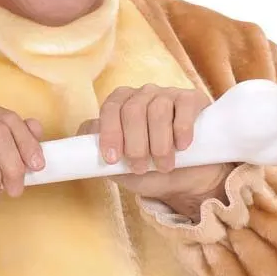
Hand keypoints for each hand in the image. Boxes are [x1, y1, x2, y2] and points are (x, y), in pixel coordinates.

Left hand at [75, 84, 233, 204]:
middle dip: (135, 144)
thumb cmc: (149, 171)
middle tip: (141, 167)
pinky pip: (184, 107)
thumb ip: (97, 153)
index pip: (110, 108)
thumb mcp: (119, 168)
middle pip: (133, 110)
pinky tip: (182, 146)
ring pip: (158, 110)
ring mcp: (168, 94)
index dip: (110, 133)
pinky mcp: (192, 100)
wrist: (185, 180)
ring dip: (159, 143)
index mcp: (122, 105)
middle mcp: (143, 94)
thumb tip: (83, 138)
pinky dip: (181, 129)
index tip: (112, 159)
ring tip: (164, 165)